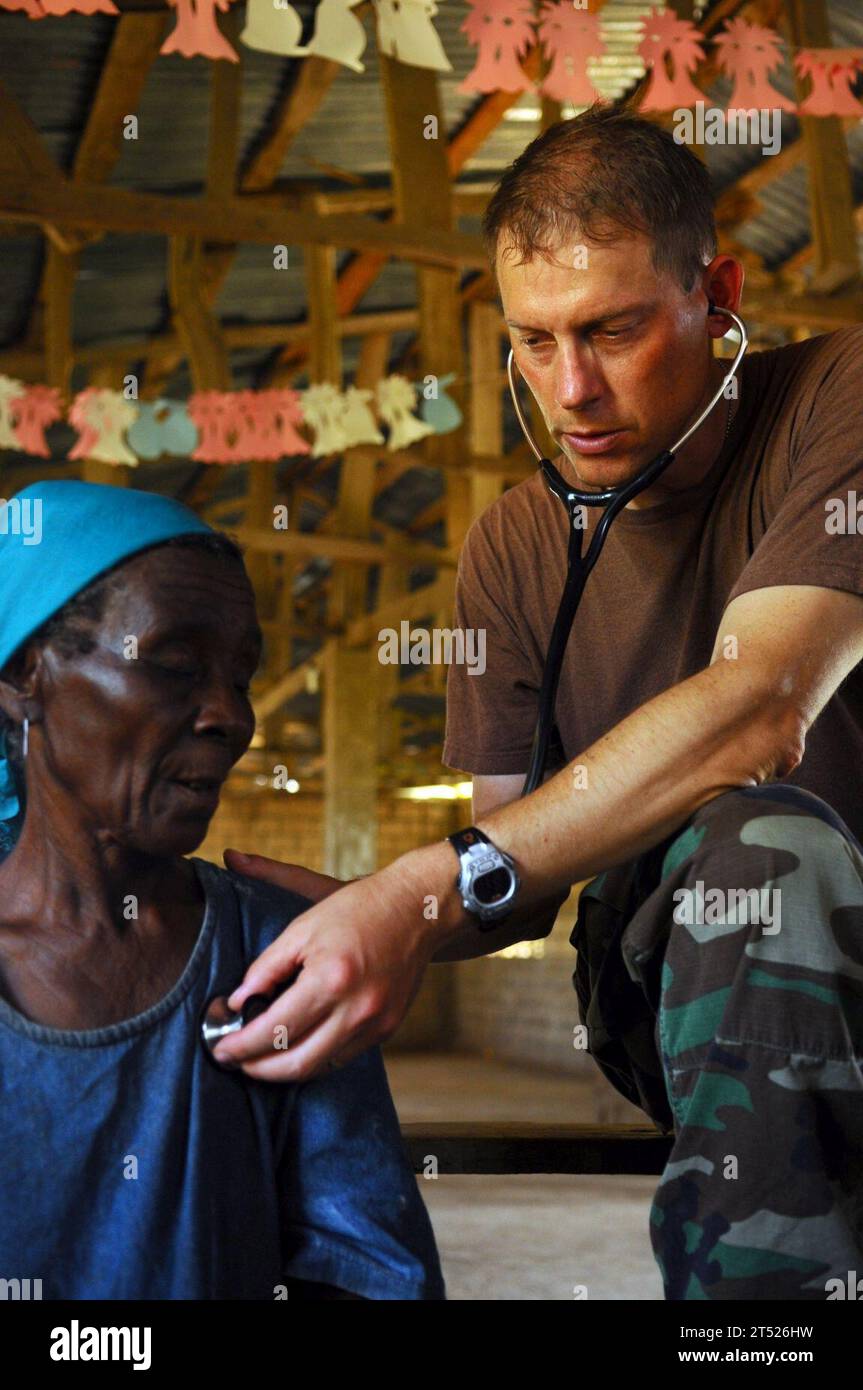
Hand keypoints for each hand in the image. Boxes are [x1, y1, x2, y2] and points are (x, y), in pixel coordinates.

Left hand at [212, 845, 461, 1081]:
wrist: (417, 909)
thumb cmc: (357, 909)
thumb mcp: (302, 926)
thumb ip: (266, 967)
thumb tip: (238, 1001)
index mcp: (331, 978)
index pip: (274, 1030)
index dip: (241, 1045)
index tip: (220, 1048)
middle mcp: (356, 1008)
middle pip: (296, 1063)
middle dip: (257, 1069)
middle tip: (234, 1061)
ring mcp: (376, 1023)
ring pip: (320, 1067)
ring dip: (285, 1070)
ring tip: (260, 1058)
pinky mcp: (387, 1028)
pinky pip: (342, 1056)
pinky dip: (314, 1057)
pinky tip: (296, 1046)